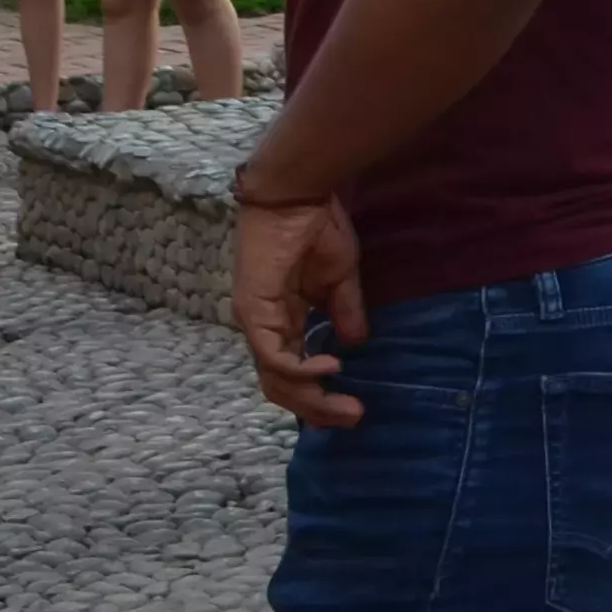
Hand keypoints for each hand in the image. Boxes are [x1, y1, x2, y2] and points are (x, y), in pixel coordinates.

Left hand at [228, 187, 368, 427]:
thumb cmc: (316, 227)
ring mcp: (256, 322)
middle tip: (352, 417)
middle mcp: (263, 328)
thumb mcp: (340, 278)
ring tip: (346, 406)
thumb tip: (356, 343)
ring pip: (276, 380)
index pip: (292, 372)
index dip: (318, 395)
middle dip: (317, 409)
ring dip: (311, 399)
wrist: (297, 194)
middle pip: (281, 386)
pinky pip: (275, 355)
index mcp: (281, 320)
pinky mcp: (255, 311)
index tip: (353, 406)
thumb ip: (344, 311)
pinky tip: (331, 368)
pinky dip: (301, 369)